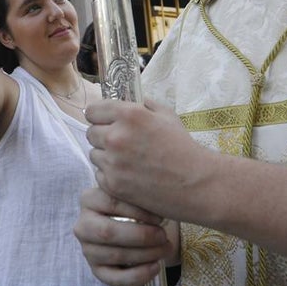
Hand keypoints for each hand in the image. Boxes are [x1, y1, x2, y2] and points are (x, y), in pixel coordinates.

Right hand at [73, 186, 174, 285]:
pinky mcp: (97, 270)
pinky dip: (138, 275)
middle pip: (108, 232)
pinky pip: (115, 278)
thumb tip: (155, 200)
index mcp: (89, 199)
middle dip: (140, 236)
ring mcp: (88, 250)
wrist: (137, 228)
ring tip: (165, 249)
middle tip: (163, 236)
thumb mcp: (136, 196)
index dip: (139, 211)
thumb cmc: (138, 208)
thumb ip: (139, 194)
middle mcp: (83, 225)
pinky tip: (155, 267)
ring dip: (145, 254)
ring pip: (115, 255)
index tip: (161, 216)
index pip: (112, 203)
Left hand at [85, 98, 206, 219]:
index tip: (106, 121)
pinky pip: (99, 174)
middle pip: (90, 132)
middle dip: (103, 135)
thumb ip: (142, 104)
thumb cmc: (183, 147)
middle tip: (121, 143)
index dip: (100, 115)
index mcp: (129, 115)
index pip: (92, 110)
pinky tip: (129, 175)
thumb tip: (125, 101)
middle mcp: (116, 137)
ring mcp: (112, 162)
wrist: (196, 183)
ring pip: (94, 154)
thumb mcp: (166, 115)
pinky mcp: (112, 184)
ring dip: (106, 156)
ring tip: (128, 160)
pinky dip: (111, 175)